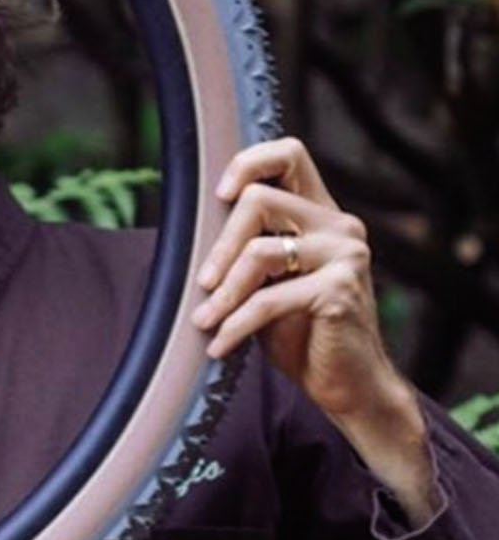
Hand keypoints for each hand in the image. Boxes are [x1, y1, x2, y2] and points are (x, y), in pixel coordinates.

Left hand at [191, 137, 436, 517]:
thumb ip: (245, 250)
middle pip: (260, 200)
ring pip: (258, 250)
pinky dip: (235, 325)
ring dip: (222, 293)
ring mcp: (345, 255)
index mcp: (322, 215)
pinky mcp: (340, 290)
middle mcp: (340, 226)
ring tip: (204, 322)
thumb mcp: (266, 283)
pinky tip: (219, 346)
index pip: (290, 153)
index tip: (218, 195)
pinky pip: (268, 299)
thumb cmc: (302, 334)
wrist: (349, 386)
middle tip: (201, 286)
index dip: (249, 162)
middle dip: (219, 246)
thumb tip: (189, 229)